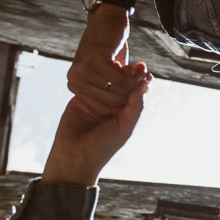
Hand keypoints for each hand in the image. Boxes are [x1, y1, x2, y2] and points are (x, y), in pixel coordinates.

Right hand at [43, 69, 151, 184]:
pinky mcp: (81, 99)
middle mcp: (113, 105)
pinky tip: (99, 65)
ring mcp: (97, 101)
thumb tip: (145, 84)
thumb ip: (135, 106)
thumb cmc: (102, 147)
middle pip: (122, 84)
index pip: (135, 92)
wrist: (73, 157)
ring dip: (111, 71)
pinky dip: (93, 75)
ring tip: (116, 62)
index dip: (140, 80)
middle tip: (132, 64)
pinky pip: (88, 83)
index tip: (144, 69)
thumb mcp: (124, 127)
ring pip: (106, 81)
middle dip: (127, 73)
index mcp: (126, 112)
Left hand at [67, 4, 142, 114]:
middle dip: (131, 91)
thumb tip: (126, 111)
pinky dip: (133, 74)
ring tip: (140, 71)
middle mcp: (75, 80)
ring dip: (134, 81)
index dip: (123, 100)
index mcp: (75, 85)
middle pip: (112, 101)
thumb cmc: (108, 46)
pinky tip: (136, 66)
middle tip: (143, 78)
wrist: (106, 18)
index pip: (104, 106)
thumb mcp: (107, 71)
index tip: (137, 89)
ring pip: (118, 90)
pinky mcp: (95, 60)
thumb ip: (110, 89)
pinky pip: (121, 79)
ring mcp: (83, 71)